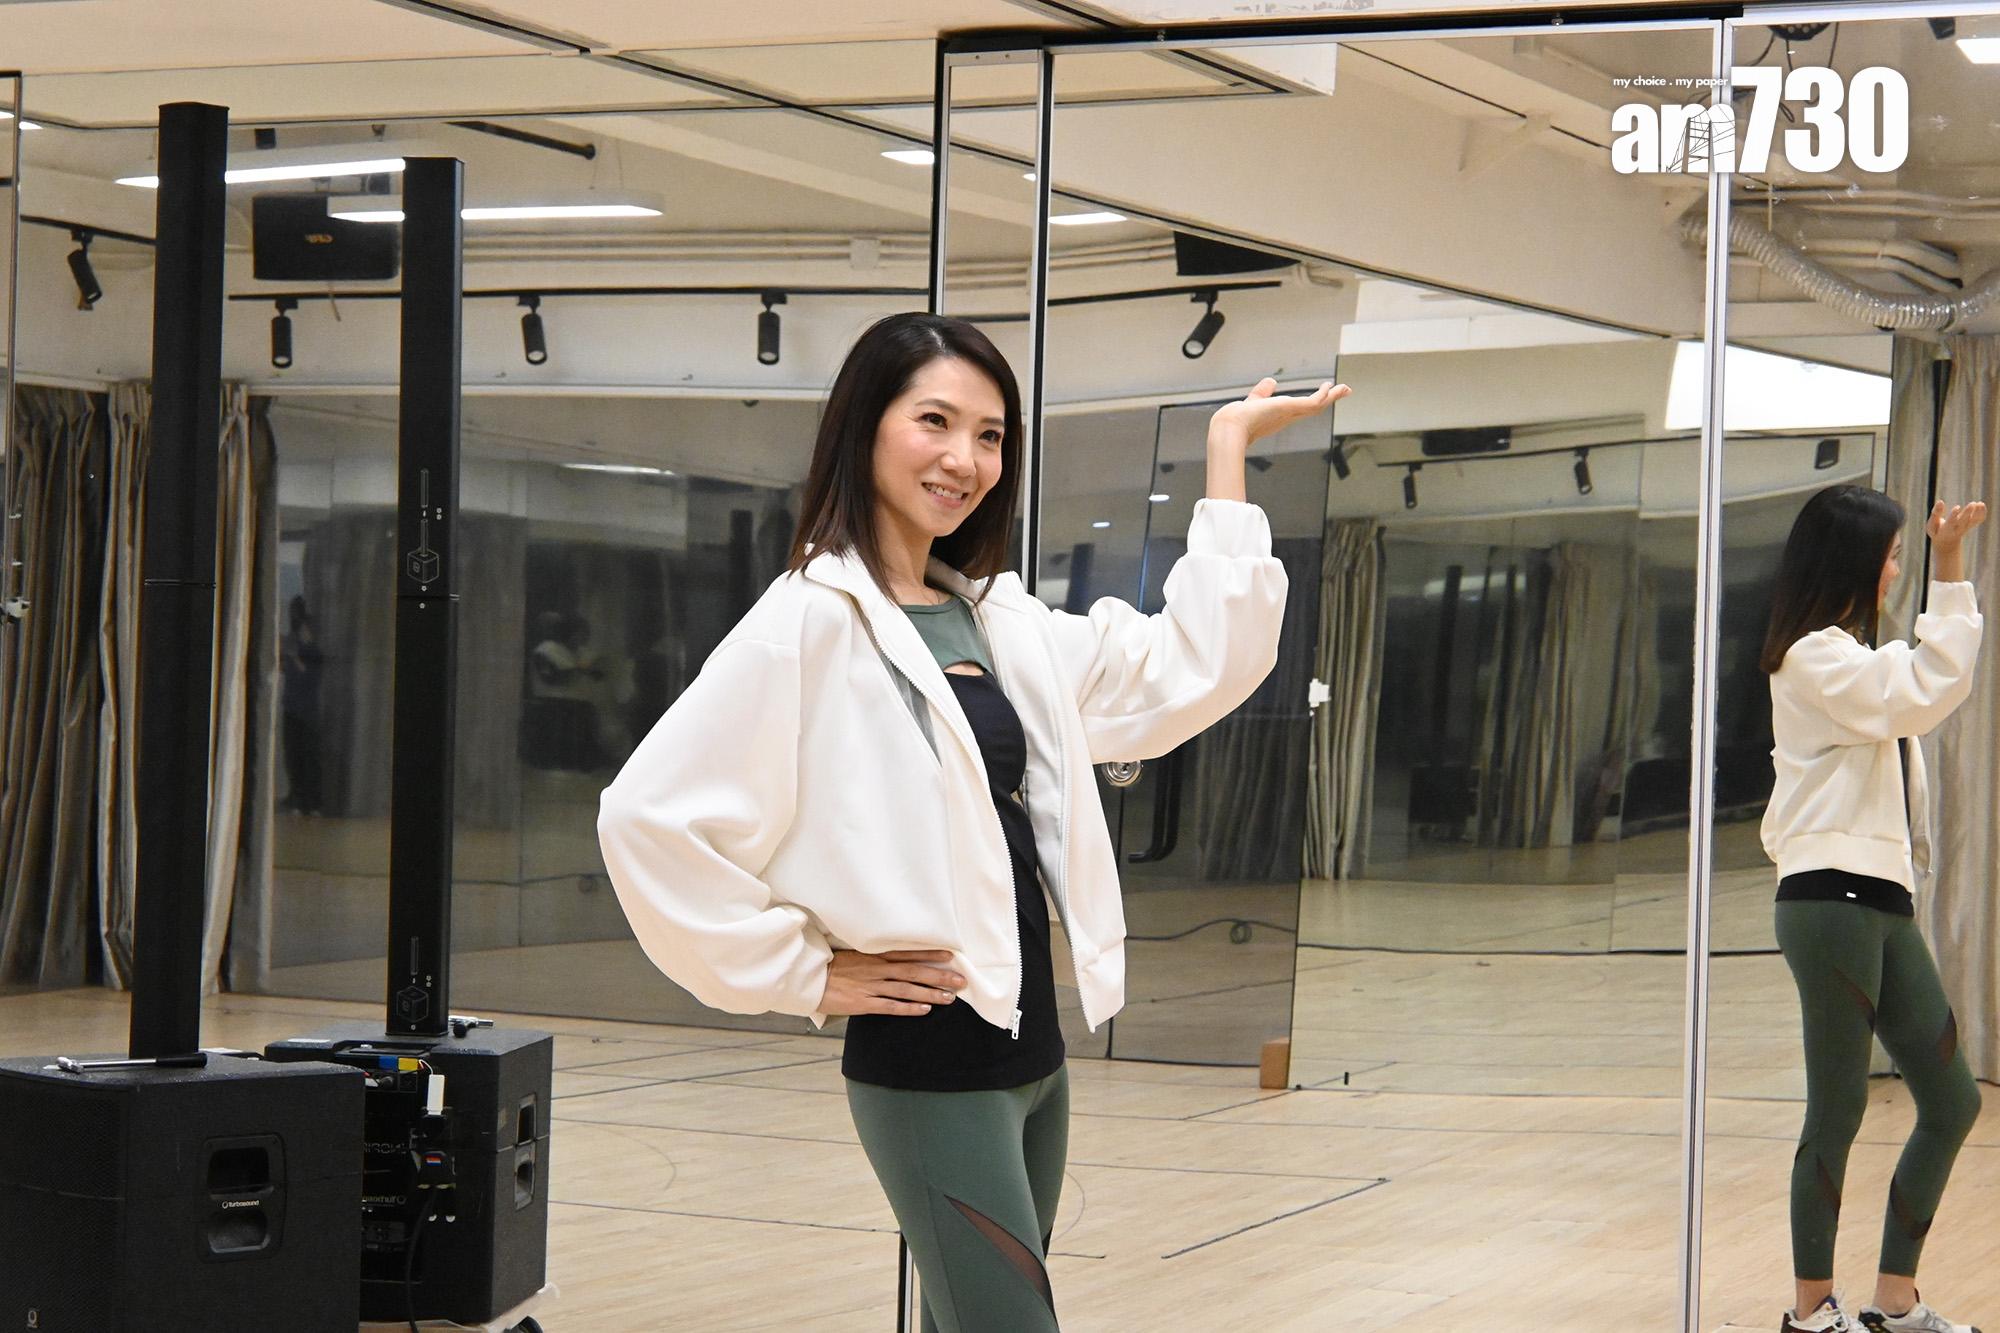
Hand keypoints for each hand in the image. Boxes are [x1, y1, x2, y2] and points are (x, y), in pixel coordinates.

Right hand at [818, 949, 965, 1016]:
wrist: (809, 979)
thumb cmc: (832, 967)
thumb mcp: (854, 955)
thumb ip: (875, 958)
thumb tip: (895, 959)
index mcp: (875, 956)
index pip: (908, 954)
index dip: (930, 954)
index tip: (950, 956)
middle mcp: (877, 970)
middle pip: (914, 972)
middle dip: (939, 976)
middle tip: (960, 980)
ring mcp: (871, 987)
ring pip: (907, 990)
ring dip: (930, 993)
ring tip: (950, 997)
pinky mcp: (864, 1004)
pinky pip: (890, 1006)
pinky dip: (909, 1008)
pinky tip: (925, 1009)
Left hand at [1208, 378, 1350, 452]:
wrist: (1232, 427)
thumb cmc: (1239, 418)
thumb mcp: (1255, 399)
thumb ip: (1263, 392)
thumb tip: (1272, 381)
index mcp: (1281, 416)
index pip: (1302, 408)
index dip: (1315, 401)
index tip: (1325, 394)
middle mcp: (1289, 417)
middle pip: (1315, 407)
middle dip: (1330, 399)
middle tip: (1345, 391)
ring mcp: (1291, 414)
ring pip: (1318, 405)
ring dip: (1332, 396)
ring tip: (1345, 388)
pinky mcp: (1291, 408)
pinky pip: (1313, 402)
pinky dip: (1323, 395)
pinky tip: (1328, 386)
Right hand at [1927, 500, 1986, 550]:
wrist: (1947, 543)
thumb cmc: (1937, 531)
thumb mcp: (1932, 524)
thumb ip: (1936, 513)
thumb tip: (1940, 501)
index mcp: (1946, 530)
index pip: (1951, 522)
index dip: (1954, 515)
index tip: (1957, 507)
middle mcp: (1957, 530)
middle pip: (1964, 521)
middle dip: (1968, 512)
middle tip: (1973, 503)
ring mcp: (1965, 528)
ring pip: (1973, 521)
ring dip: (1978, 513)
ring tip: (1980, 503)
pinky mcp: (1970, 526)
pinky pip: (1978, 520)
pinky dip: (1982, 513)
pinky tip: (1982, 505)